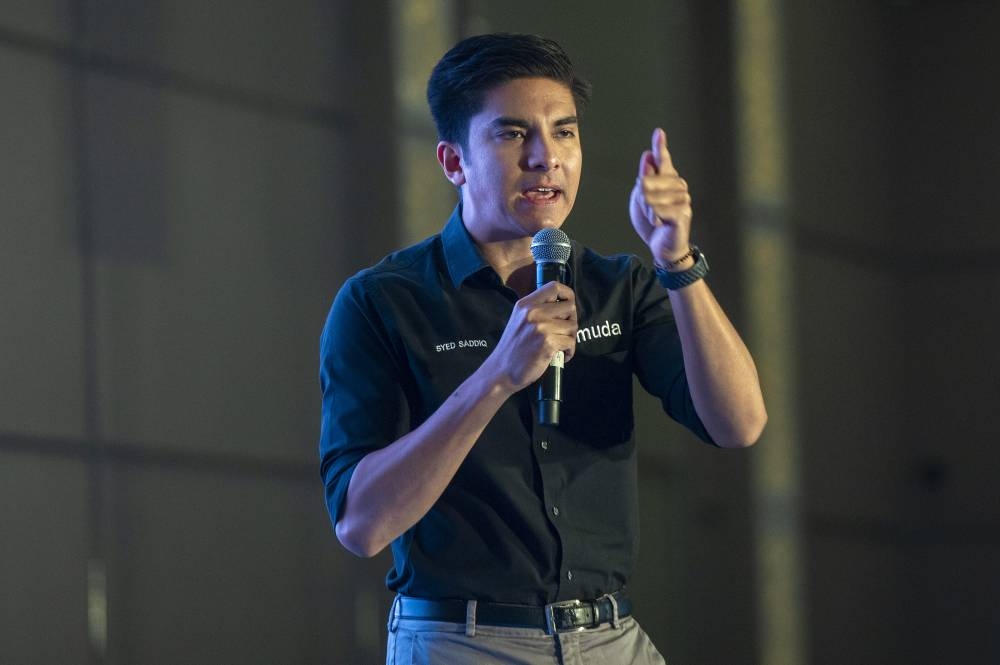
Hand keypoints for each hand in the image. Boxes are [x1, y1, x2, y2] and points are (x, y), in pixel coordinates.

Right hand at [487, 281, 576, 391]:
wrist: (501, 371)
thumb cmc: (512, 349)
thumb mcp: (519, 320)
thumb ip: (537, 310)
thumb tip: (563, 307)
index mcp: (526, 304)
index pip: (554, 287)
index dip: (567, 294)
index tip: (568, 308)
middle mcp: (533, 312)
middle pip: (569, 307)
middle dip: (571, 321)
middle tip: (564, 332)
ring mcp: (541, 327)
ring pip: (572, 326)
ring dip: (570, 338)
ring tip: (560, 346)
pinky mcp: (547, 343)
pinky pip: (571, 342)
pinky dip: (569, 351)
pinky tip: (560, 356)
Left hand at [628, 128, 692, 267]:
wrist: (663, 247)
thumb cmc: (654, 222)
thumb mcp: (641, 200)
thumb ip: (644, 178)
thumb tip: (647, 156)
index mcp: (667, 181)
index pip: (663, 160)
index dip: (660, 146)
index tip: (658, 132)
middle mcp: (678, 186)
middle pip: (647, 180)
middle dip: (641, 198)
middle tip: (648, 211)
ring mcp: (683, 199)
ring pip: (650, 196)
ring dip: (647, 210)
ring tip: (654, 219)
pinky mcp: (682, 213)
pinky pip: (658, 209)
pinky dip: (653, 217)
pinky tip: (658, 222)